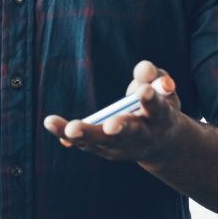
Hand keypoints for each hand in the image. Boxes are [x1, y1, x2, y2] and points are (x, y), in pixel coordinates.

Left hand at [43, 61, 185, 162]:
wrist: (161, 144)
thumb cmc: (159, 106)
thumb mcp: (162, 89)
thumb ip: (153, 76)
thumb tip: (144, 68)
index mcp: (161, 118)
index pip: (157, 108)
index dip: (151, 100)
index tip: (144, 91)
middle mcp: (144, 135)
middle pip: (131, 132)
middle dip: (120, 128)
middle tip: (110, 127)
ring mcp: (123, 146)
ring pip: (103, 141)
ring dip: (86, 135)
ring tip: (70, 129)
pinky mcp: (106, 150)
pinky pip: (86, 144)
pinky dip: (70, 137)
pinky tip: (55, 129)